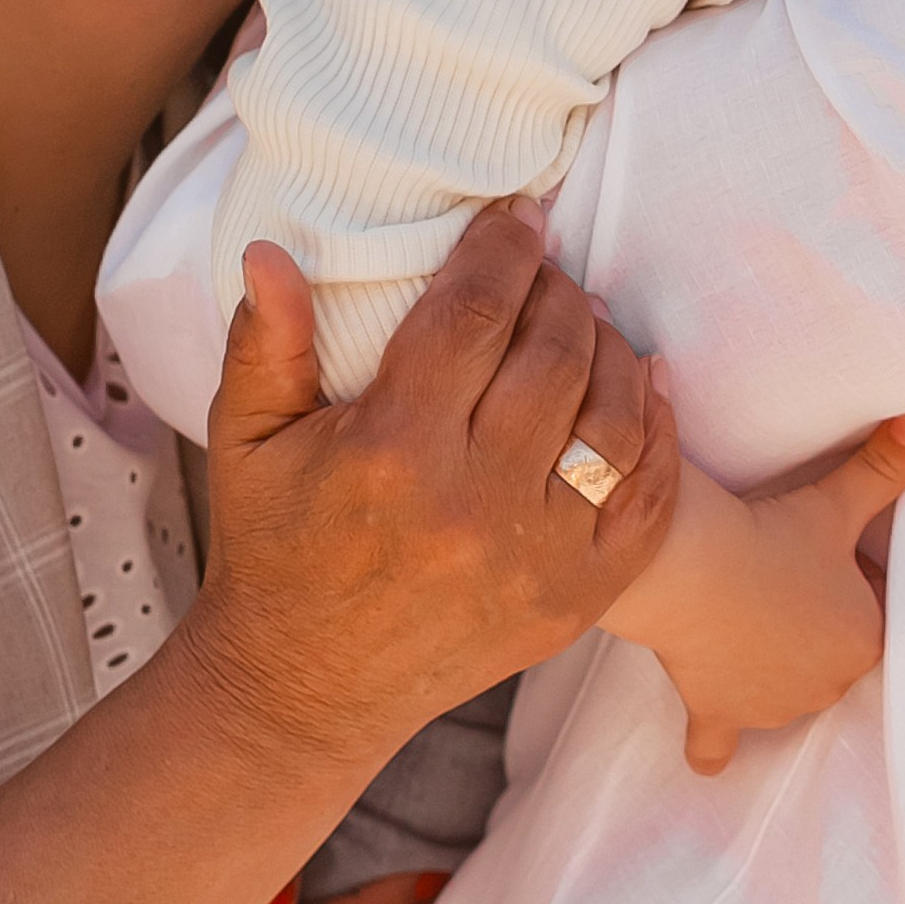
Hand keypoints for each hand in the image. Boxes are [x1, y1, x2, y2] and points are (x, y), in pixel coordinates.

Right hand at [189, 202, 678, 784]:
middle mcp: (473, 502)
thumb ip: (265, 340)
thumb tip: (271, 249)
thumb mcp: (247, 441)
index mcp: (392, 450)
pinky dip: (656, 431)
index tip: (515, 216)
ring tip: (585, 319)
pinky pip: (647, 499)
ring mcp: (536, 557)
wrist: (307, 687)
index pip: (474, 313)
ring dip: (611, 348)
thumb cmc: (274, 550)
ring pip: (614, 417)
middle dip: (557, 288)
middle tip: (544, 268)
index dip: (502, 250)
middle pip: (555, 353)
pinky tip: (643, 386)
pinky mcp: (575, 598)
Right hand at [606, 412, 904, 774]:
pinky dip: (716, 747)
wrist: (692, 565)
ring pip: (784, 692)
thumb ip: (886, 466)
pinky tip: (714, 754)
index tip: (824, 551)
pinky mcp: (719, 713)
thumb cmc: (771, 535)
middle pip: (829, 652)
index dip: (854, 578)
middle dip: (813, 622)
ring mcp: (771, 706)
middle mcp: (826, 686)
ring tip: (748, 617)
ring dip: (773, 667)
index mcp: (867, 642)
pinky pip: (718, 746)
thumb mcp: (834, 500)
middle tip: (781, 575)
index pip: (875, 611)